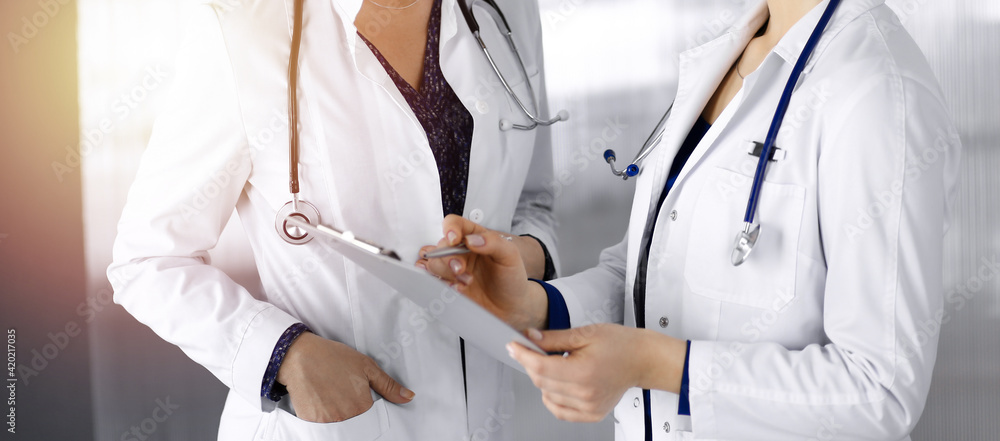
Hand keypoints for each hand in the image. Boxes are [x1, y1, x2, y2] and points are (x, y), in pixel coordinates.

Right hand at [277, 332, 414, 422]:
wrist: (299, 355)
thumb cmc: (333, 358)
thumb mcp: (366, 367)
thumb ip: (388, 385)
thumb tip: (408, 397)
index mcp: (362, 405)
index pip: (371, 415)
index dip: (364, 404)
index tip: (355, 394)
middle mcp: (345, 417)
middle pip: (355, 422)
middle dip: (351, 411)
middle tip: (340, 392)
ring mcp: (327, 421)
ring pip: (339, 424)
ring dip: (337, 413)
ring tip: (330, 393)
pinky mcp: (311, 422)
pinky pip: (322, 425)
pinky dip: (322, 415)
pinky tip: (320, 398)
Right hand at [417, 214, 548, 330]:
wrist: (511, 307)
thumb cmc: (512, 278)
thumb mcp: (510, 255)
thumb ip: (493, 242)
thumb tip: (471, 239)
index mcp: (475, 237)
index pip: (455, 224)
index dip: (450, 229)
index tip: (454, 240)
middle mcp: (462, 251)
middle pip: (441, 246)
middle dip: (449, 258)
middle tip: (461, 269)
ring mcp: (454, 268)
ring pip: (434, 263)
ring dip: (447, 273)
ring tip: (466, 282)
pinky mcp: (449, 285)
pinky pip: (434, 280)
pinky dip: (443, 285)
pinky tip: (459, 289)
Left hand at [506, 325, 686, 421]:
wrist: (643, 360)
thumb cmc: (621, 344)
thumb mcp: (585, 333)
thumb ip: (554, 338)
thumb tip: (530, 338)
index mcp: (583, 373)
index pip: (540, 367)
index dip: (522, 354)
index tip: (513, 345)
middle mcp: (585, 394)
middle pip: (541, 381)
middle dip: (531, 363)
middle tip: (532, 348)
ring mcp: (588, 407)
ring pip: (547, 395)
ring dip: (542, 380)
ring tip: (557, 364)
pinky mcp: (591, 413)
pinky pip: (559, 410)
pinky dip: (552, 397)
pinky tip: (557, 383)